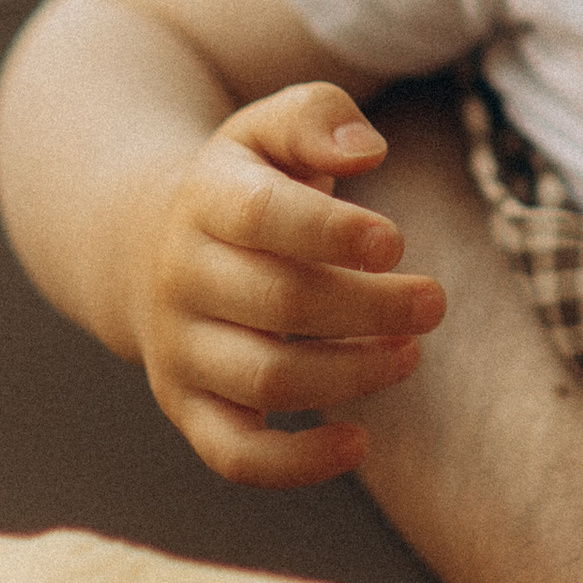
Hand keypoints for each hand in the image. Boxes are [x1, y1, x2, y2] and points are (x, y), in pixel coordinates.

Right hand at [134, 81, 444, 485]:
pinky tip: (359, 442)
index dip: (332, 231)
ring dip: (351, 373)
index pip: (263, 218)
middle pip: (280, 302)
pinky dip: (295, 464)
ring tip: (409, 353)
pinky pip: (234, 455)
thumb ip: (318, 118)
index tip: (395, 240)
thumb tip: (366, 151)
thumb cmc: (244, 185)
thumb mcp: (269, 129)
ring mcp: (181, 349)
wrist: (148, 249)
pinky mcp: (189, 408)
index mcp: (206, 201)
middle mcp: (183, 278)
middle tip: (434, 302)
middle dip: (370, 307)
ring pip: (266, 379)